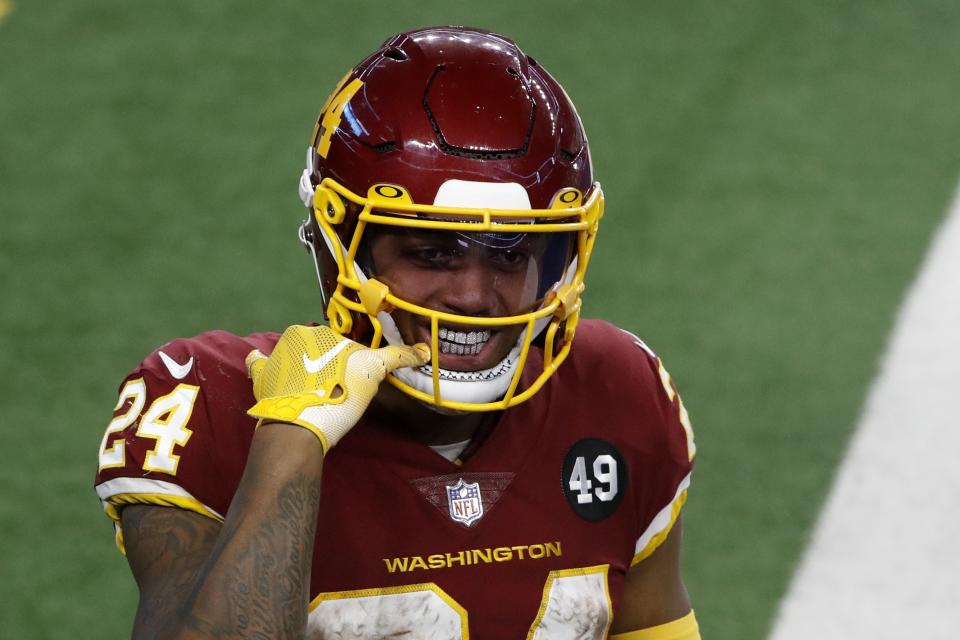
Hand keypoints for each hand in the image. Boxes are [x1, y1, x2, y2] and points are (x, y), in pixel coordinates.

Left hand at [246, 325, 428, 451]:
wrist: (302, 426)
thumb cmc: (339, 394)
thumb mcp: (373, 372)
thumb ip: (396, 357)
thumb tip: (423, 350)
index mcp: (320, 333)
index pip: (341, 343)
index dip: (350, 362)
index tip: (354, 380)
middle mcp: (295, 338)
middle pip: (317, 348)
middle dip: (326, 362)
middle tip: (337, 387)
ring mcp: (275, 358)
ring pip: (292, 354)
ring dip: (300, 364)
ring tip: (312, 389)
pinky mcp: (261, 378)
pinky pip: (260, 364)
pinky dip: (263, 364)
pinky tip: (268, 369)